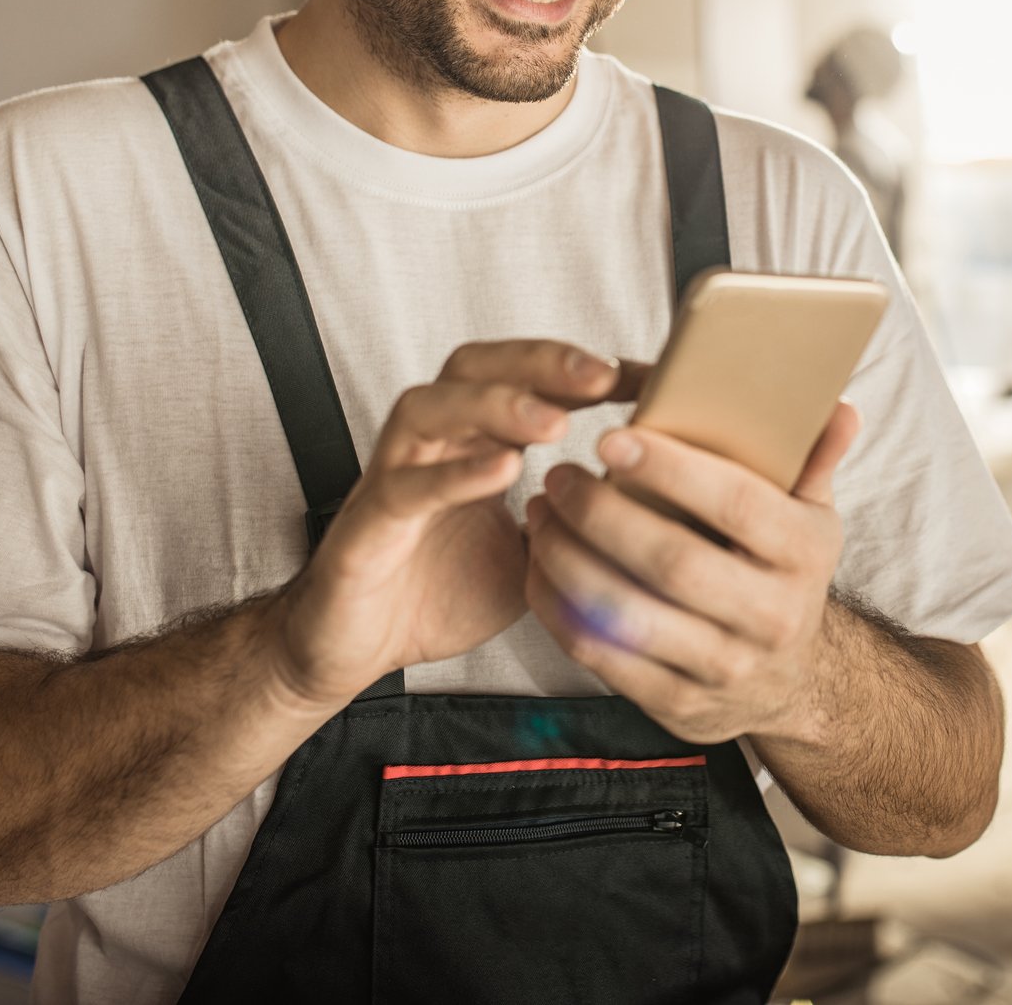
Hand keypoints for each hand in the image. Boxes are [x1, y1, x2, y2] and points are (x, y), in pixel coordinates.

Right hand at [268, 340, 637, 708]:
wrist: (358, 649)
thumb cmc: (437, 592)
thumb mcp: (535, 554)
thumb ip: (579, 521)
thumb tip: (653, 509)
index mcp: (474, 443)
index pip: (527, 379)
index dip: (584, 370)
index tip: (648, 377)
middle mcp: (432, 445)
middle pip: (475, 366)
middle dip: (540, 363)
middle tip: (601, 375)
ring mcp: (395, 476)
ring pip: (434, 408)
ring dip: (496, 405)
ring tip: (554, 420)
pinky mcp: (369, 524)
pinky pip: (407, 486)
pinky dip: (454, 475)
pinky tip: (500, 471)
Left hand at [523, 403, 863, 744]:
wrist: (792, 681)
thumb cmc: (784, 572)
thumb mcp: (811, 515)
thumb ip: (812, 458)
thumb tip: (839, 408)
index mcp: (804, 555)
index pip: (735, 504)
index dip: (671, 470)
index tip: (611, 437)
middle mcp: (772, 618)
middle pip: (672, 563)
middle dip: (602, 515)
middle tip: (559, 477)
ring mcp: (724, 670)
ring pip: (628, 616)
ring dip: (568, 561)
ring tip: (539, 516)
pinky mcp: (678, 707)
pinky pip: (603, 657)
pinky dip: (559, 610)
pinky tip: (541, 567)